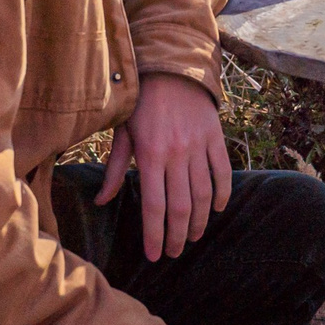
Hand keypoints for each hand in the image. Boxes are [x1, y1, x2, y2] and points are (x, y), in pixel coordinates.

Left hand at [98, 73, 231, 260]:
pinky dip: (221, 193)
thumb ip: (114, 169)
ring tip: (192, 237)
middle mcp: (176, 153)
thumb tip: (102, 201)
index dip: (155, 235)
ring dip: (199, 221)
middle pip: (181, 207)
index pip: (155, 206)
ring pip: (203, 194)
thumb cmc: (141, 103)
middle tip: (173, 252)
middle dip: (177, 236)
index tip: (154, 255)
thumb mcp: (122, 133)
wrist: (171, 69)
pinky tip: (216, 209)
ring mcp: (198, 146)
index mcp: (150, 155)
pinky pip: (222, 172)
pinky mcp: (215, 138)